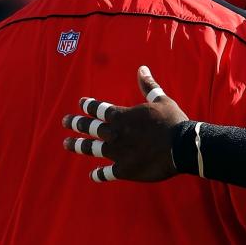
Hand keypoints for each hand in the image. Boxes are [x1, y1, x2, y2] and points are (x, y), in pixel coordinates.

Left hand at [62, 66, 186, 181]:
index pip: (99, 109)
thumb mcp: (161, 100)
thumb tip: (142, 69)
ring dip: (79, 146)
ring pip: (92, 149)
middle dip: (76, 124)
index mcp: (122, 116)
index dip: (89, 106)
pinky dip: (99, 175)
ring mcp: (118, 153)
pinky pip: (107, 173)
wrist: (181, 147)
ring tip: (67, 144)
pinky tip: (92, 175)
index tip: (80, 104)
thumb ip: (148, 86)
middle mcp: (115, 134)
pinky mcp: (124, 170)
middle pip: (90, 128)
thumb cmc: (172, 122)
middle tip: (65, 122)